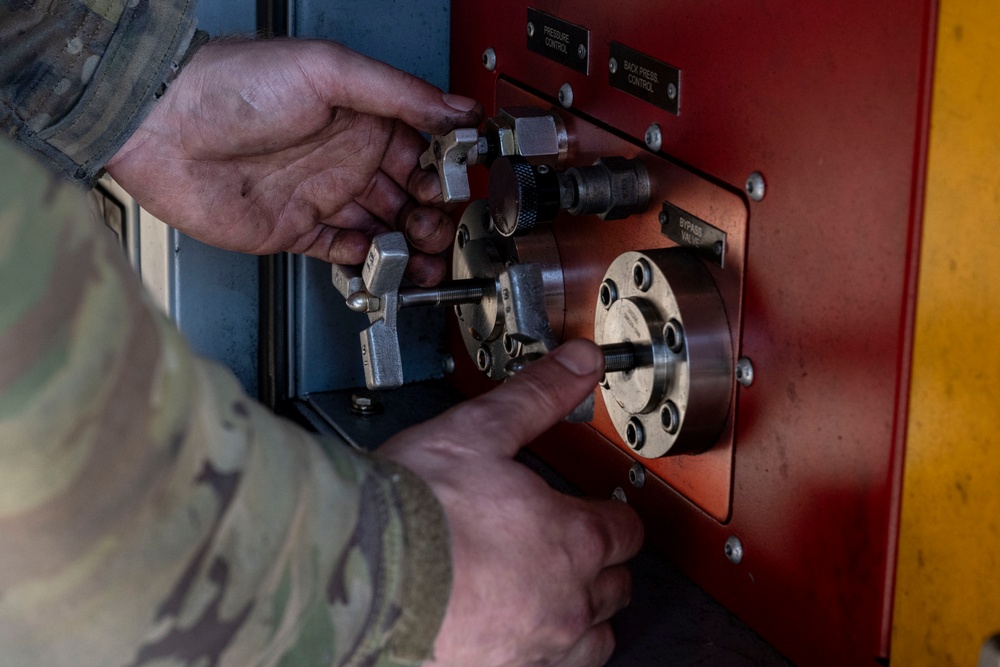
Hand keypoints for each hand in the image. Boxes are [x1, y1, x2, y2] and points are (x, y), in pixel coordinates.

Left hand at [106, 39, 481, 285]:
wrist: (160, 127)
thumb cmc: (231, 84)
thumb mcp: (327, 70)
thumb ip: (398, 92)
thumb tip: (457, 107)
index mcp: (359, 117)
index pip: (420, 149)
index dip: (444, 171)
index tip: (458, 188)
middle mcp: (343, 157)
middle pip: (407, 195)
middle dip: (432, 215)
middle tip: (439, 228)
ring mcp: (319, 195)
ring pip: (381, 228)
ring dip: (408, 244)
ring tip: (423, 256)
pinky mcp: (294, 230)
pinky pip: (341, 251)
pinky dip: (365, 259)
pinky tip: (379, 259)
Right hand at [378, 340, 644, 666]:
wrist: (355, 574)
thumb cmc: (413, 508)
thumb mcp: (480, 430)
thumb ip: (538, 396)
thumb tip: (579, 363)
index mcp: (570, 538)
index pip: (626, 530)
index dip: (613, 514)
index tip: (600, 509)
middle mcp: (565, 601)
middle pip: (616, 586)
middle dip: (601, 563)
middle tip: (575, 546)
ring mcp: (535, 647)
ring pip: (593, 639)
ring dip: (583, 615)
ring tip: (554, 593)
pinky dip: (541, 650)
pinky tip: (514, 629)